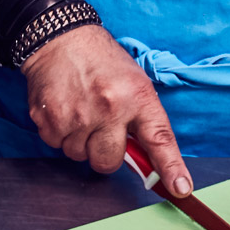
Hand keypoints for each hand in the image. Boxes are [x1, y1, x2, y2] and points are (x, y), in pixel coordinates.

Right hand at [21, 25, 192, 196]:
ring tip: (80, 112)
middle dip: (104, 153)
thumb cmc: (101, 63)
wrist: (61, 41)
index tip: (180, 188)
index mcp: (136, 97)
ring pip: (78, 156)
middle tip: (101, 131)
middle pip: (108, 161)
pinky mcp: (49, 120)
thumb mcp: (133, 83)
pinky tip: (64, 111)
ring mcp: (76, 116)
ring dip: (79, 142)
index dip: (170, 167)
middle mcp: (109, 109)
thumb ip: (139, 120)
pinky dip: (59, 134)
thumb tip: (144, 159)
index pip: (159, 139)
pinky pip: (56, 145)